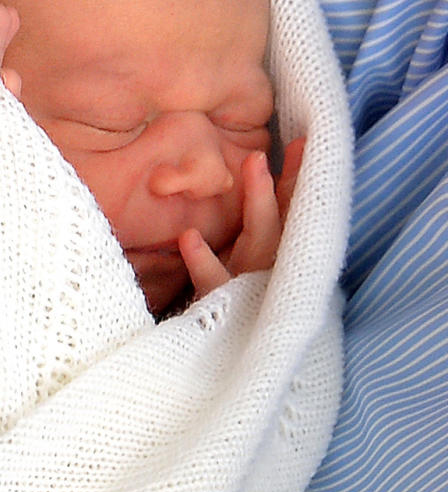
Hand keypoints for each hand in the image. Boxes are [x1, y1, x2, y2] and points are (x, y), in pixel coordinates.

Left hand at [179, 137, 304, 298]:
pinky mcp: (222, 304)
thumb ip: (266, 214)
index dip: (298, 177)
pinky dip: (203, 260)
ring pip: (257, 245)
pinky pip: (213, 281)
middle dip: (277, 186)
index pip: (294, 210)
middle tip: (262, 154)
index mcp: (281, 253)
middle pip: (280, 223)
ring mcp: (247, 285)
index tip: (300, 142)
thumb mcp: (256, 253)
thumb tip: (264, 161)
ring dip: (255, 207)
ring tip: (251, 165)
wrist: (226, 349)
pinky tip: (189, 237)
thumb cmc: (242, 293)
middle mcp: (270, 267)